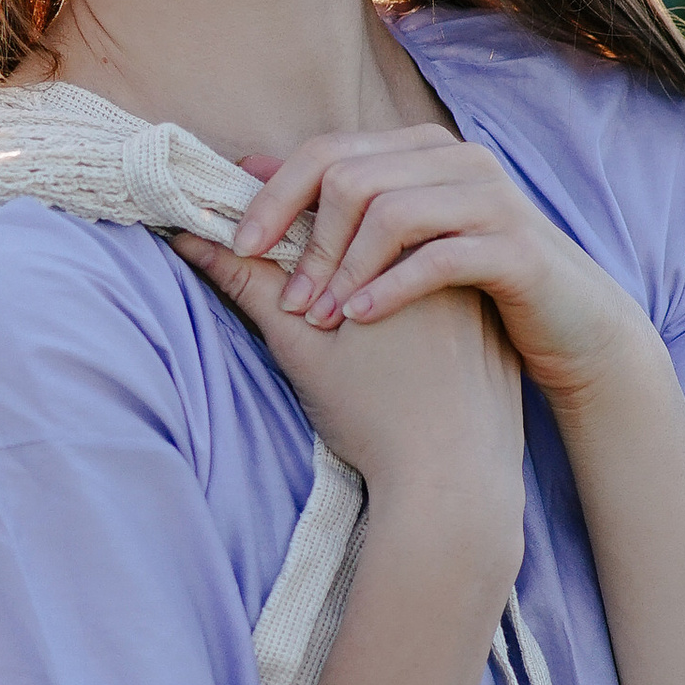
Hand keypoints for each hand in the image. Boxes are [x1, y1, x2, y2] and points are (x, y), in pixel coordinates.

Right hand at [170, 224, 524, 565]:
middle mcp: (447, 256)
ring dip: (360, 258)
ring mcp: (476, 290)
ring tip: (322, 298)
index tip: (244, 220)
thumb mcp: (302, 347)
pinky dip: (403, 295)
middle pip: (370, 219)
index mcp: (400, 249)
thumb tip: (192, 240)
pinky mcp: (492, 324)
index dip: (278, 203)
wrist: (454, 485)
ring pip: (405, 254)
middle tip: (273, 256)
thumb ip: (249, 285)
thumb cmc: (376, 422)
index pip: (330, 198)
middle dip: (317, 227)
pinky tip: (383, 330)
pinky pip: (441, 289)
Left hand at [229, 129, 645, 416]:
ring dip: (342, 271)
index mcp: (418, 152)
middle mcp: (455, 160)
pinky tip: (358, 321)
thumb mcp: (390, 253)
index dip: (271, 196)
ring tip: (317, 318)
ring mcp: (490, 200)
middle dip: (303, 239)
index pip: (325, 151)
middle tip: (282, 297)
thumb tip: (228, 186)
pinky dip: (389, 289)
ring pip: (391, 212)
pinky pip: (439, 258)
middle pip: (349, 174)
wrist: (574, 330)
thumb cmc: (468, 295)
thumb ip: (316, 218)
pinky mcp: (516, 249)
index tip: (234, 245)